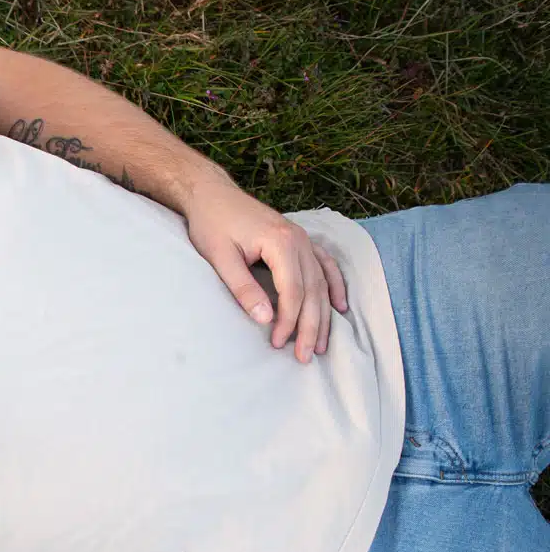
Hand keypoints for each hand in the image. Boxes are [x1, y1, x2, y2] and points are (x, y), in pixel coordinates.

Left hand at [183, 174, 347, 362]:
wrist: (212, 194)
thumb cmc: (211, 224)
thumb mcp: (220, 257)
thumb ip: (243, 288)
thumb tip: (265, 319)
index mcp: (281, 243)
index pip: (293, 291)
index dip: (289, 321)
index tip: (280, 345)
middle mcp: (300, 240)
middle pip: (313, 290)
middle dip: (310, 326)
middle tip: (305, 357)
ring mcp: (303, 239)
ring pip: (322, 281)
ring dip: (324, 314)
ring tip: (322, 344)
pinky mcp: (300, 240)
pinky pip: (326, 265)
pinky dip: (334, 286)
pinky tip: (339, 306)